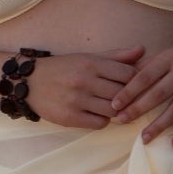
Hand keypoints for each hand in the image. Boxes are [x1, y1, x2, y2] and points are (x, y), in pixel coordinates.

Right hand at [27, 45, 145, 128]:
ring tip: (109, 106)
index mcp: (91, 63)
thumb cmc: (64, 69)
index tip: (132, 85)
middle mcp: (84, 80)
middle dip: (127, 98)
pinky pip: (99, 124)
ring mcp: (76, 100)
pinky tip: (96, 114)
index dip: (135, 81)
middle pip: (122, 94)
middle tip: (125, 99)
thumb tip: (143, 50)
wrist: (29, 82)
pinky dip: (102, 121)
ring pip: (112, 111)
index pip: (128, 74)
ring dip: (114, 111)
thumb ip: (117, 56)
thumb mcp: (88, 57)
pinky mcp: (69, 117)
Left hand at [108, 29, 172, 147]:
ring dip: (160, 125)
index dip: (129, 90)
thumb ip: (148, 65)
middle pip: (159, 93)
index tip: (115, 104)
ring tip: (144, 138)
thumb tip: (122, 78)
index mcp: (171, 57)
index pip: (146, 75)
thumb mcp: (169, 53)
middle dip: (139, 108)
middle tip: (122, 121)